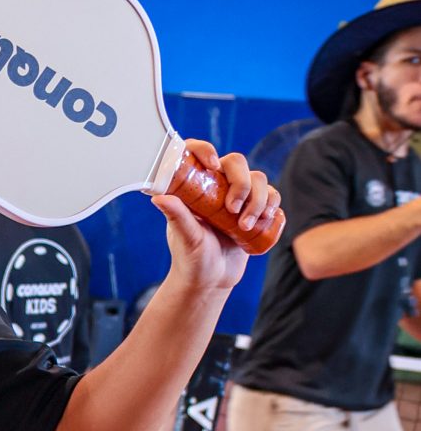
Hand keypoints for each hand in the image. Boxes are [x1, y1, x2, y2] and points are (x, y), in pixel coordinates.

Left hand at [151, 142, 277, 296]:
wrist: (212, 280)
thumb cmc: (192, 258)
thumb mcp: (185, 237)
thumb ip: (177, 217)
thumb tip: (158, 198)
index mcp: (196, 186)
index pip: (199, 153)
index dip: (206, 150)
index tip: (212, 166)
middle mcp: (218, 186)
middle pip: (238, 163)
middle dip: (241, 184)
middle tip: (232, 211)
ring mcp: (239, 196)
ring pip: (259, 180)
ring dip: (259, 201)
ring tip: (245, 227)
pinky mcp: (256, 209)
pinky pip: (273, 197)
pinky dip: (273, 208)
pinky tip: (264, 223)